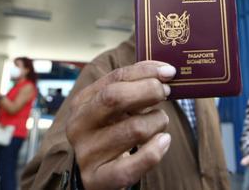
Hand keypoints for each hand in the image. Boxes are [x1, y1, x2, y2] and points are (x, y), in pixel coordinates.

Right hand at [66, 61, 174, 189]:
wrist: (94, 175)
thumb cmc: (110, 134)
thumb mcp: (114, 109)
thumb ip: (133, 88)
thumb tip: (164, 71)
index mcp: (82, 103)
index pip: (115, 78)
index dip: (145, 71)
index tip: (168, 71)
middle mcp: (79, 126)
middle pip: (116, 97)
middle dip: (149, 91)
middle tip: (166, 93)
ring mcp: (87, 153)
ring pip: (135, 129)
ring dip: (157, 122)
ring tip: (159, 122)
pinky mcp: (98, 178)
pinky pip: (134, 164)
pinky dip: (155, 151)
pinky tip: (163, 141)